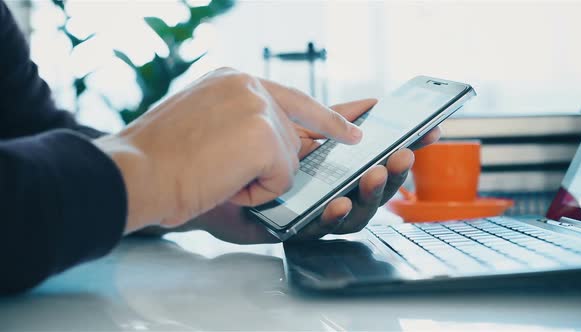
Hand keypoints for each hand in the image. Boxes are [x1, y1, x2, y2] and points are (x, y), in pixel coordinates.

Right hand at [95, 68, 361, 232]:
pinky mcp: (264, 133)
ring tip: (214, 174)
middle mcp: (247, 85)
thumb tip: (292, 146)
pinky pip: (284, 176)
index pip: (294, 96)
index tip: (363, 113)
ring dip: (257, 179)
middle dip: (277, 162)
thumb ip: (247, 128)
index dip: (328, 112)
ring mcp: (258, 106)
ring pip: (288, 158)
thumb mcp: (207, 131)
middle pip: (293, 133)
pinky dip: (259, 191)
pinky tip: (224, 182)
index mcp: (231, 81)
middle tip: (232, 168)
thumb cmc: (160, 164)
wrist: (132, 175)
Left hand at [149, 99, 439, 242]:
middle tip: (406, 153)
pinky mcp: (284, 228)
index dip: (397, 138)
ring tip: (379, 172)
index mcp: (317, 152)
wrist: (170, 173)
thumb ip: (315, 115)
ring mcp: (302, 206)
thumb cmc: (218, 142)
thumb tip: (360, 107)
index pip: (367, 147)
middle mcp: (315, 181)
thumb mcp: (272, 114)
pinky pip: (318, 225)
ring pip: (352, 207)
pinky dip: (333, 212)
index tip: (429, 128)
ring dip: (371, 190)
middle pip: (368, 180)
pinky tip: (340, 199)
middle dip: (393, 166)